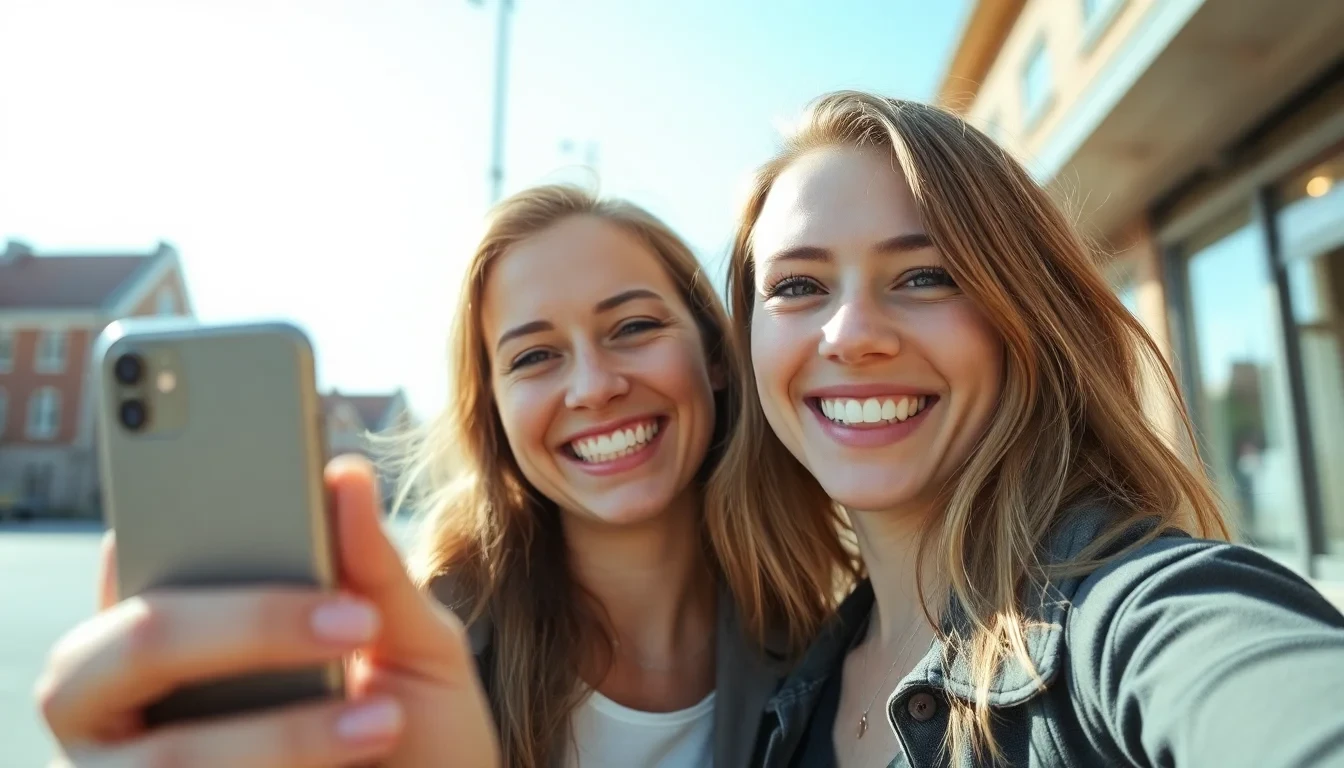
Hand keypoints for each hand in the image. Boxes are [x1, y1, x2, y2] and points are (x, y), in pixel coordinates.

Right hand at [36, 455, 500, 766]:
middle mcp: (142, 696)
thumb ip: (377, 570)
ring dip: (283, 734)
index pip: (150, 557)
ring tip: (381, 719)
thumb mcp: (415, 643)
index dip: (178, 517)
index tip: (272, 494)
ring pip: (170, 753)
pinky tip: (354, 758)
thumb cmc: (418, 727)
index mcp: (194, 622)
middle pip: (139, 641)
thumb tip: (345, 473)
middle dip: (247, 627)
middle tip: (355, 620)